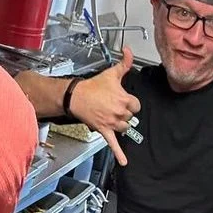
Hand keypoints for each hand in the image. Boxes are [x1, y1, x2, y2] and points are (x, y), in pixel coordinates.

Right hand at [70, 47, 140, 165]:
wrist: (76, 96)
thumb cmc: (93, 86)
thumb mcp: (111, 73)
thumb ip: (125, 63)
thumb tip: (129, 51)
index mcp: (124, 99)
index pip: (137, 105)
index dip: (130, 102)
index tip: (122, 99)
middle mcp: (120, 113)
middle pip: (131, 116)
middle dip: (123, 112)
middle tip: (112, 105)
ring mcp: (113, 123)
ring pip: (125, 127)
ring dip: (121, 123)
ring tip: (112, 116)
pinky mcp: (105, 130)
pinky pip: (114, 144)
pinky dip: (119, 154)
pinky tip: (124, 161)